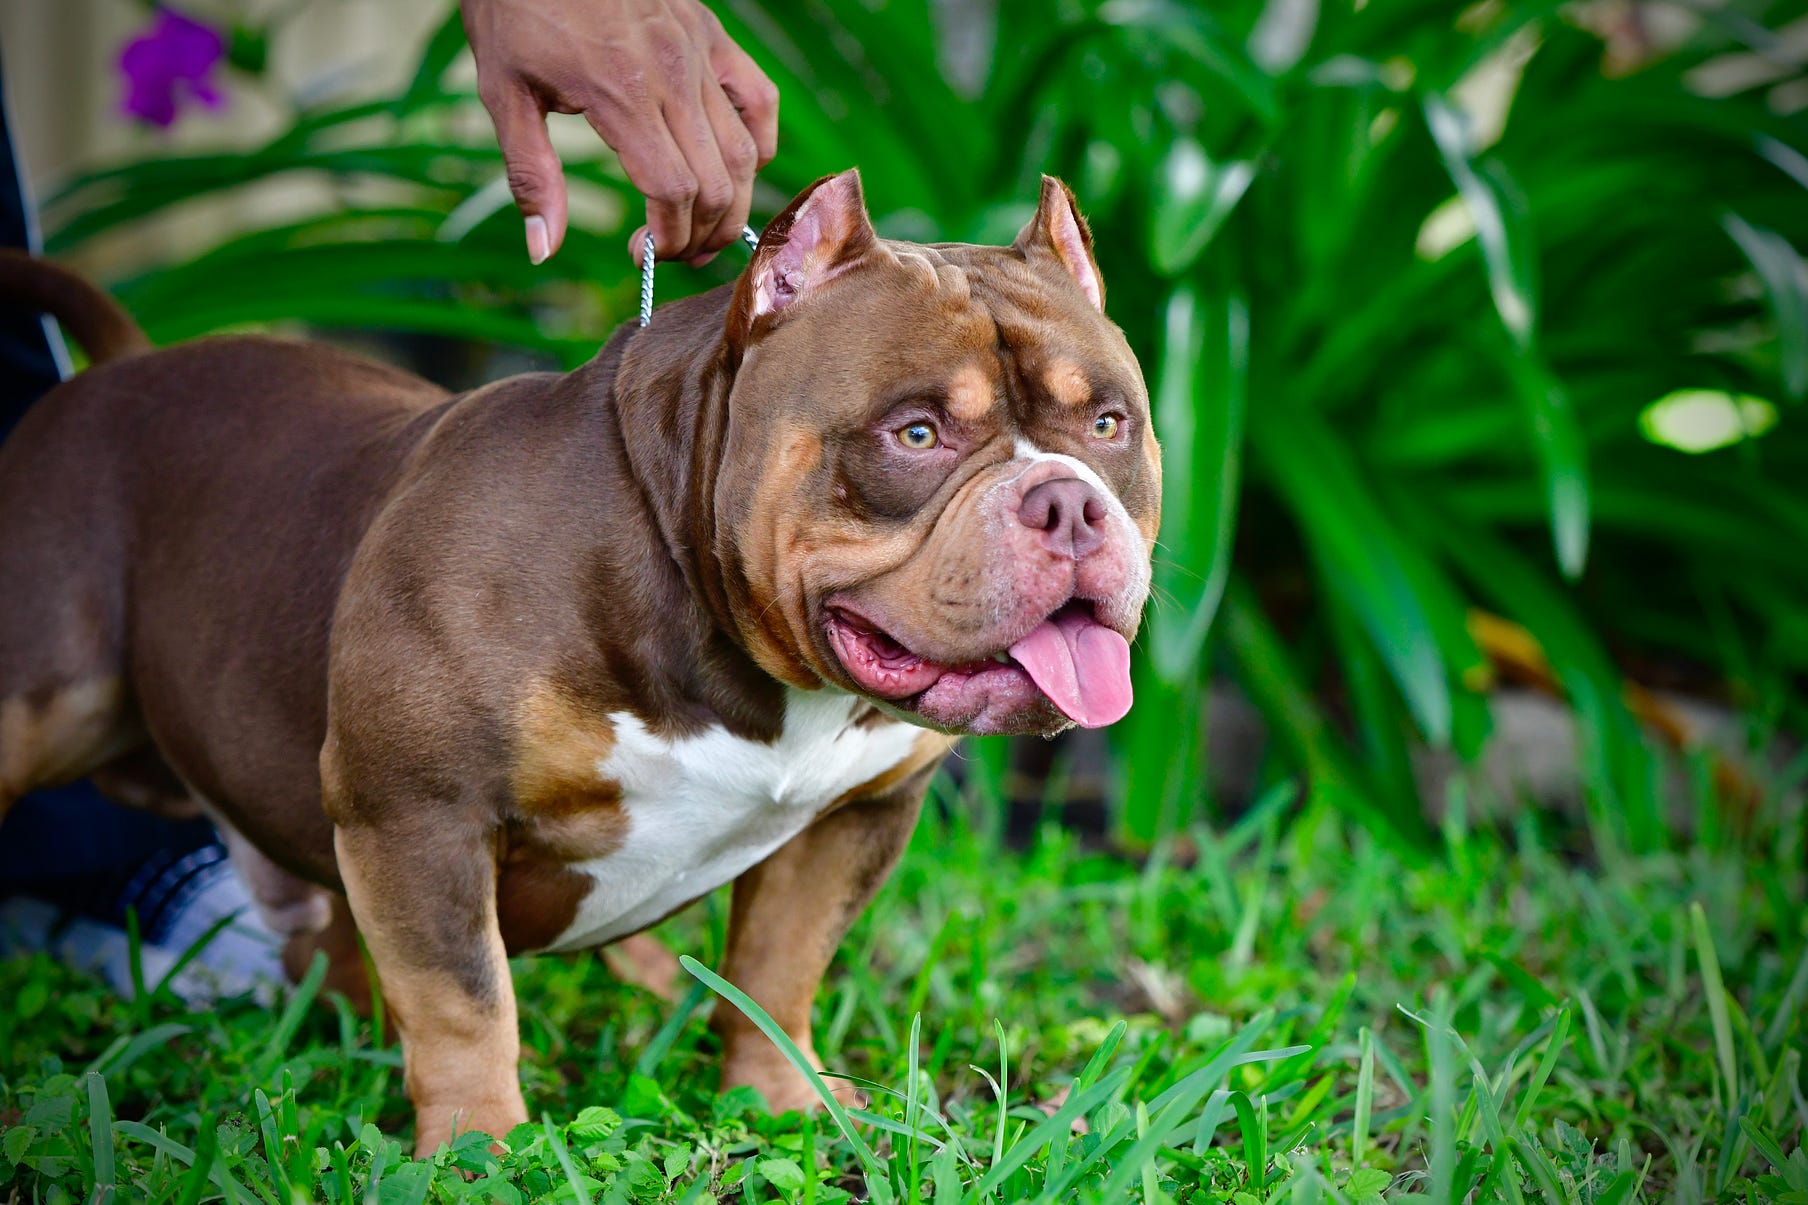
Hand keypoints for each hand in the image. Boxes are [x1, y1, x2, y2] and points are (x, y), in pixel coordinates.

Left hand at [460, 0, 777, 265]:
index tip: (641, 253)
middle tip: (672, 254)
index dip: (667, 238)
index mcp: (621, 95)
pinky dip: (757, 145)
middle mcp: (673, 76)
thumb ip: (530, 174)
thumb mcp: (502, 92)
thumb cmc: (516, 8)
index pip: (672, 191)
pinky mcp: (712, 36)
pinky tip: (735, 169)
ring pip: (744, 152)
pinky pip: (760, 101)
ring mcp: (700, 54)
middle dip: (700, 236)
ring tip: (704, 230)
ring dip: (732, 204)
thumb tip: (542, 249)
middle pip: (716, 184)